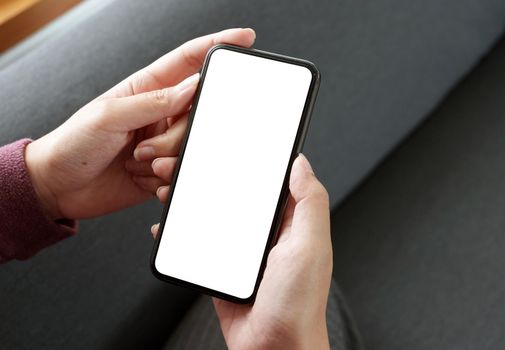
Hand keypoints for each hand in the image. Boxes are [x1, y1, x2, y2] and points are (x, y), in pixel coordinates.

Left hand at [25, 28, 255, 219]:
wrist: (59, 186)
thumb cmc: (74, 144)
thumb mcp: (109, 115)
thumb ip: (153, 102)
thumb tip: (192, 87)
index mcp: (147, 89)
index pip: (188, 61)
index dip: (216, 46)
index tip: (244, 39)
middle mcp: (160, 114)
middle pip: (197, 114)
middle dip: (175, 136)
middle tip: (145, 148)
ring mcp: (164, 143)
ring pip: (192, 146)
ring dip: (166, 161)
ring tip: (137, 164)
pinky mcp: (164, 170)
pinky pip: (183, 173)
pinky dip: (167, 181)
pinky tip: (143, 179)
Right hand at [152, 154, 331, 348]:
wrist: (272, 349)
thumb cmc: (297, 303)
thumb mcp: (310, 246)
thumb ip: (310, 202)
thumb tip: (301, 163)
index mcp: (289, 221)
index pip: (268, 180)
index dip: (247, 160)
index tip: (225, 143)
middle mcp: (264, 232)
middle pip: (234, 193)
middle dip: (208, 175)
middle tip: (183, 162)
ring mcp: (241, 249)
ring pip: (213, 214)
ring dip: (190, 198)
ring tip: (169, 185)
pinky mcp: (221, 266)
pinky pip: (199, 241)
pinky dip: (182, 229)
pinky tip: (168, 223)